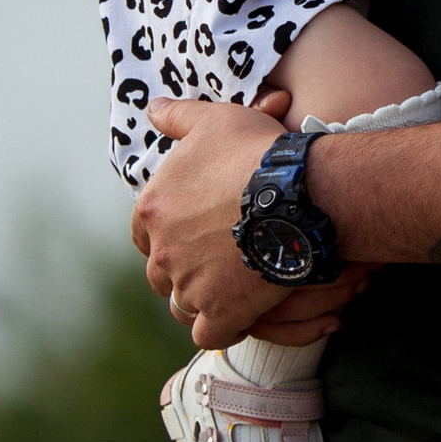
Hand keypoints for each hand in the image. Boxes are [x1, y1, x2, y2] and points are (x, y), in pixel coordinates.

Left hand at [132, 96, 370, 345]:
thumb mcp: (213, 120)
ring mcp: (190, 285)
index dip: (166, 234)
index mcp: (153, 209)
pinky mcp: (220, 312)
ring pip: (182, 305)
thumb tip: (149, 106)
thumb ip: (177, 116)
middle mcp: (163, 251)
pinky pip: (209, 335)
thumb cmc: (256, 151)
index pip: (142, 234)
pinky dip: (221, 328)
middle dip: (182, 269)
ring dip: (200, 299)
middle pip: (160, 273)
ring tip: (230, 287)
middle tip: (216, 260)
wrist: (299, 192)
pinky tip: (240, 315)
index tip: (193, 230)